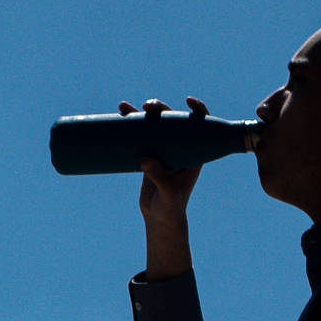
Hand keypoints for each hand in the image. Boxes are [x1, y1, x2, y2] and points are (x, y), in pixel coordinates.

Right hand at [132, 99, 207, 225]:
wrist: (160, 218)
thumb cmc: (171, 207)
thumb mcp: (168, 193)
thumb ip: (160, 176)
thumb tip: (146, 158)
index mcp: (195, 152)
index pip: (201, 125)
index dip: (197, 110)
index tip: (188, 102)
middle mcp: (180, 148)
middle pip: (173, 120)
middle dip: (161, 109)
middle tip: (148, 107)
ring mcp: (163, 151)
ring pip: (154, 126)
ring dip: (140, 113)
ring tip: (124, 107)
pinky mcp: (148, 156)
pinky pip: (140, 137)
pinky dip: (129, 127)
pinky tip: (119, 117)